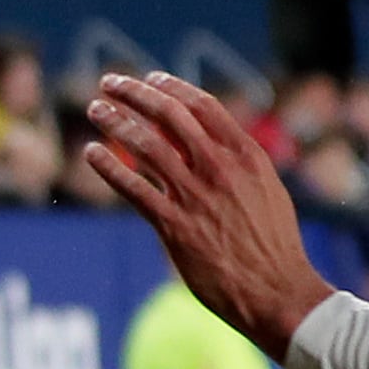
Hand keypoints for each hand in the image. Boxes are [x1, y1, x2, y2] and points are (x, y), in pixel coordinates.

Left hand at [83, 70, 330, 354]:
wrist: (276, 290)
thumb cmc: (273, 244)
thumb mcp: (266, 188)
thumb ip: (239, 161)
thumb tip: (213, 141)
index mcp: (245, 154)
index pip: (201, 105)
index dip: (171, 87)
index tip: (150, 78)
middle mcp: (218, 168)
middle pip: (167, 116)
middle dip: (135, 93)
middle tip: (111, 82)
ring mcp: (194, 196)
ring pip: (145, 145)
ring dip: (115, 121)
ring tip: (96, 109)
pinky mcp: (174, 227)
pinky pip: (133, 188)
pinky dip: (109, 166)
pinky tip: (92, 152)